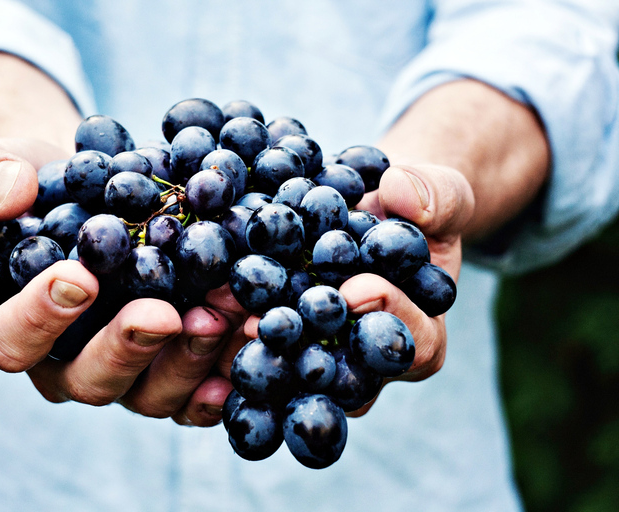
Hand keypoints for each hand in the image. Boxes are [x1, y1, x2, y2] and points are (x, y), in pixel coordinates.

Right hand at [0, 137, 233, 425]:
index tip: (78, 277)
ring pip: (150, 392)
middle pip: (88, 379)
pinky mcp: (170, 366)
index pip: (8, 340)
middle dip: (128, 347)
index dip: (38, 318)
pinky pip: (197, 390)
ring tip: (224, 314)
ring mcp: (123, 370)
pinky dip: (226, 373)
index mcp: (6, 325)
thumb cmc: (29, 184)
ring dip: (190, 358)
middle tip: (163, 313)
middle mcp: (64, 362)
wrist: (88, 189)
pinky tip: (252, 343)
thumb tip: (9, 193)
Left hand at [188, 160, 474, 419]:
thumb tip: (401, 193)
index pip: (412, 345)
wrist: (372, 210)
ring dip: (252, 345)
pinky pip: (255, 344)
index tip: (357, 288)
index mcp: (418, 337)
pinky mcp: (279, 339)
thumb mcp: (440, 194)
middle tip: (266, 322)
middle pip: (341, 375)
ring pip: (290, 369)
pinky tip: (195, 306)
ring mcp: (319, 356)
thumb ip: (435, 197)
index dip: (388, 318)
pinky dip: (226, 325)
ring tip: (218, 314)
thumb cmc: (414, 208)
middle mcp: (365, 363)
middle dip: (304, 347)